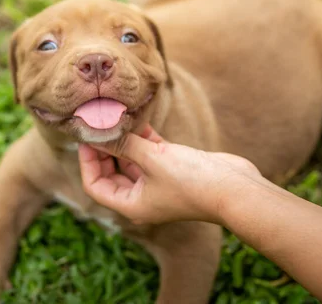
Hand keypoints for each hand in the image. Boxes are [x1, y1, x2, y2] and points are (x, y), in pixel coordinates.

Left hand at [78, 124, 261, 224]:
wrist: (235, 187)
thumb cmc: (191, 182)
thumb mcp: (151, 160)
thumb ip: (123, 145)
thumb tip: (97, 131)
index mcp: (131, 205)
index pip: (96, 186)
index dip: (88, 162)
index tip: (86, 138)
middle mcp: (142, 196)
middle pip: (111, 172)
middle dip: (103, 149)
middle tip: (96, 124)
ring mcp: (158, 182)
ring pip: (131, 159)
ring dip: (123, 140)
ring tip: (113, 117)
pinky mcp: (172, 168)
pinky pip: (149, 152)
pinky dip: (142, 137)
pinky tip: (136, 118)